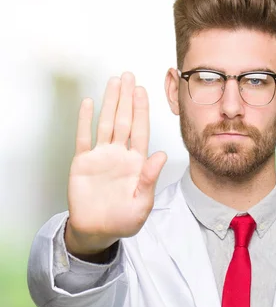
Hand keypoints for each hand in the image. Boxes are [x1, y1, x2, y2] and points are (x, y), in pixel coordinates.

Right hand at [65, 72, 166, 255]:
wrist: (98, 231)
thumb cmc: (124, 220)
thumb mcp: (142, 203)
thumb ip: (150, 178)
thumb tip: (161, 155)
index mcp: (137, 163)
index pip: (141, 130)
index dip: (142, 110)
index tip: (142, 91)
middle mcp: (120, 154)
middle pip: (124, 120)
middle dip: (127, 98)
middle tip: (128, 76)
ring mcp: (101, 156)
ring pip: (106, 123)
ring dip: (110, 102)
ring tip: (113, 82)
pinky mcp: (83, 162)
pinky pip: (83, 137)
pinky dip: (85, 120)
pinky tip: (88, 103)